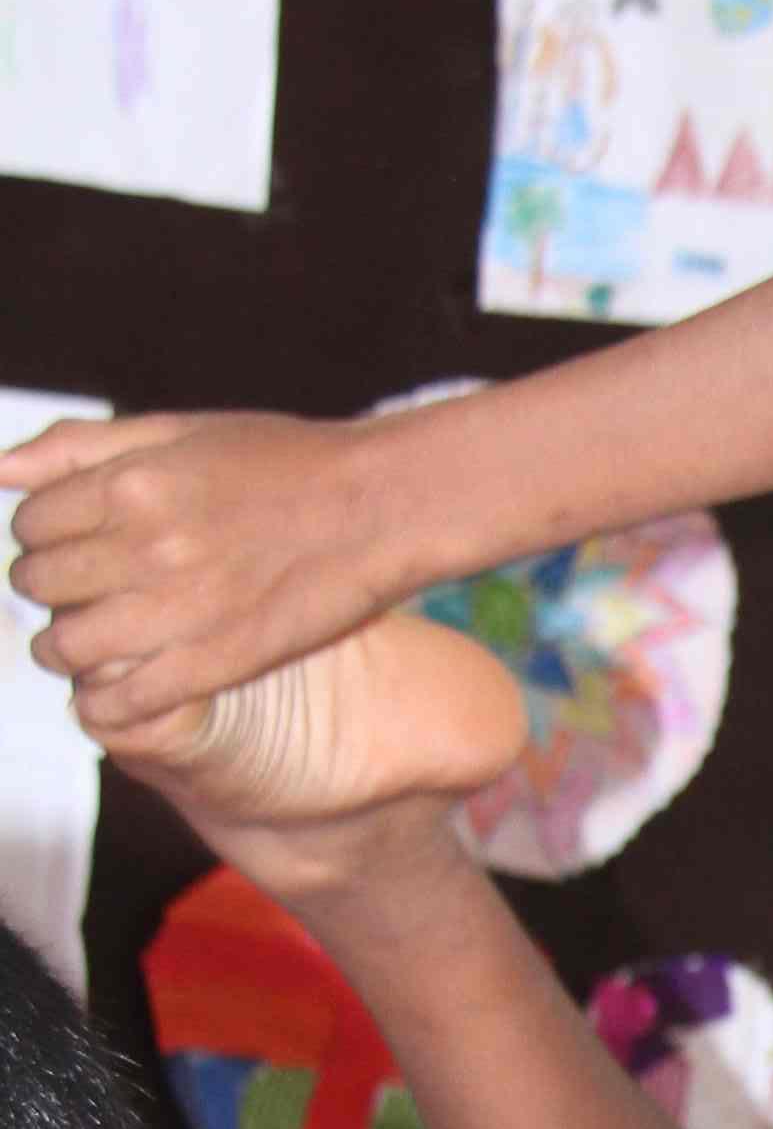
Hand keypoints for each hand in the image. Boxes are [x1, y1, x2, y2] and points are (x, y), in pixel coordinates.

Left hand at [0, 408, 413, 728]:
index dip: (39, 534)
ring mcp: (175, 609)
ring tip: (83, 643)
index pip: (32, 521)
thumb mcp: (181, 429)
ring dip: (63, 647)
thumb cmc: (289, 460)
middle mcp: (141, 545)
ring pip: (68, 646)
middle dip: (46, 588)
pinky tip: (117, 687)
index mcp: (129, 482)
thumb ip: (84, 446)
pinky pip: (122, 696)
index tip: (65, 543)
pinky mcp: (212, 662)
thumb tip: (1, 469)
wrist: (379, 507)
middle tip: (77, 591)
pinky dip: (105, 698)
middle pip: (39, 583)